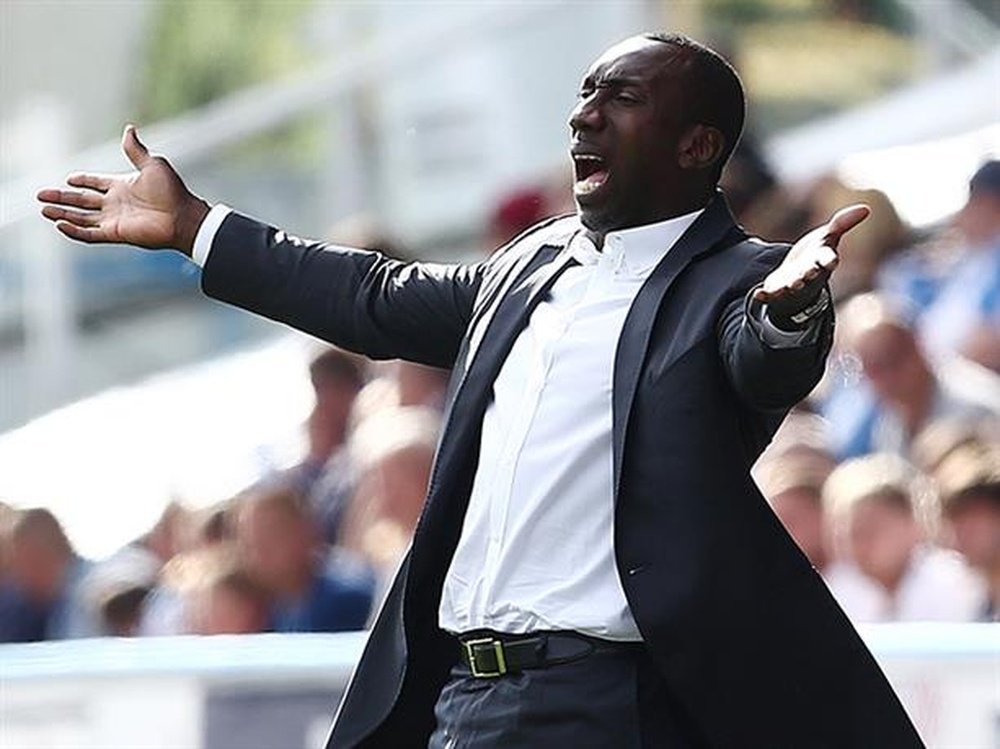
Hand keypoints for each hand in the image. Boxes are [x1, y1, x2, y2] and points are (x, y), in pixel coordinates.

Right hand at [36, 125, 208, 254]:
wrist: (183, 216)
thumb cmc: (172, 191)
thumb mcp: (152, 164)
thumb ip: (135, 149)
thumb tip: (129, 128)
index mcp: (122, 186)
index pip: (95, 183)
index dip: (82, 180)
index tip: (68, 178)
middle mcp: (116, 203)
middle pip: (82, 201)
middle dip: (61, 198)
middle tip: (40, 196)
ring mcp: (115, 219)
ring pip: (81, 218)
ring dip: (63, 214)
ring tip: (43, 210)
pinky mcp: (116, 233)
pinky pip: (90, 234)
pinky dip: (75, 231)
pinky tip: (60, 225)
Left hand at [753, 204, 869, 323]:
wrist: (800, 277)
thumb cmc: (816, 255)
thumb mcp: (828, 237)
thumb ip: (843, 223)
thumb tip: (865, 209)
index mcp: (821, 261)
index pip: (828, 260)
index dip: (829, 260)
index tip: (832, 261)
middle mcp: (809, 275)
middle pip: (809, 275)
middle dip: (807, 276)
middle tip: (804, 276)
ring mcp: (792, 284)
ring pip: (791, 287)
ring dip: (789, 287)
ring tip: (788, 286)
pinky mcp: (776, 290)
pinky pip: (770, 295)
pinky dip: (765, 296)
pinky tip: (758, 294)